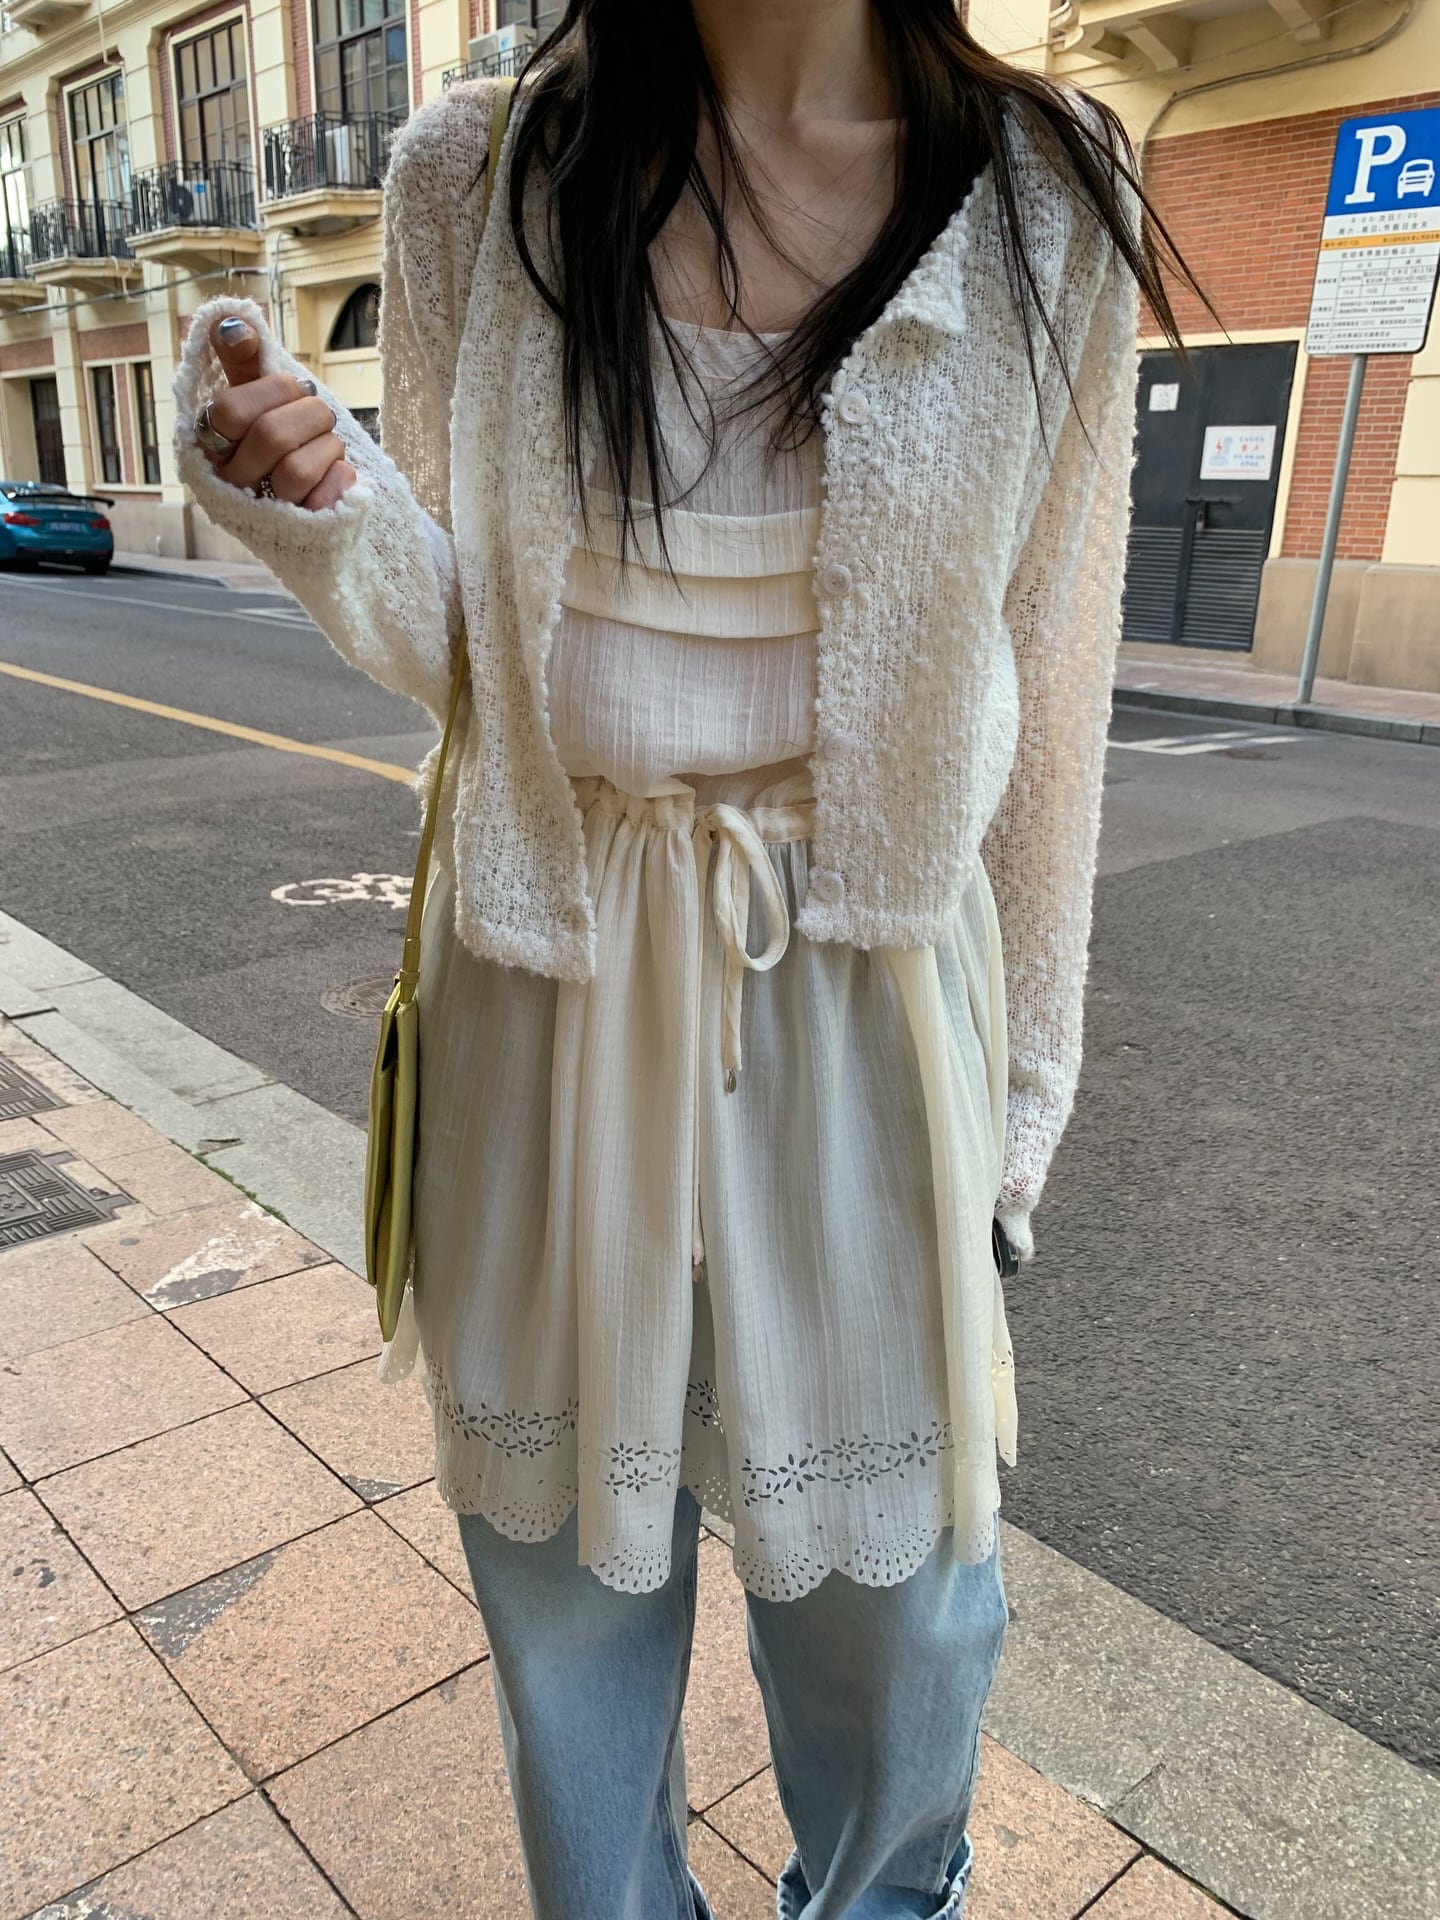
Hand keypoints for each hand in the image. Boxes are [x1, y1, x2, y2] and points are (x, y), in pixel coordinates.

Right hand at [202, 314, 356, 510]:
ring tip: (324, 445)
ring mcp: (266, 514)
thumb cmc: (274, 444)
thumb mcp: (255, 399)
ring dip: (326, 446)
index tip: (291, 389)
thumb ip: (242, 361)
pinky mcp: (305, 534)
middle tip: (318, 415)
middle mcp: (230, 484)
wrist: (304, 509)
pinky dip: (341, 475)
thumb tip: (233, 321)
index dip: (273, 390)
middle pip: (271, 436)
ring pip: (298, 471)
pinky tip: (333, 475)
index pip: (231, 411)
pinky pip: (329, 495)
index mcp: (210, 445)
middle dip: (310, 414)